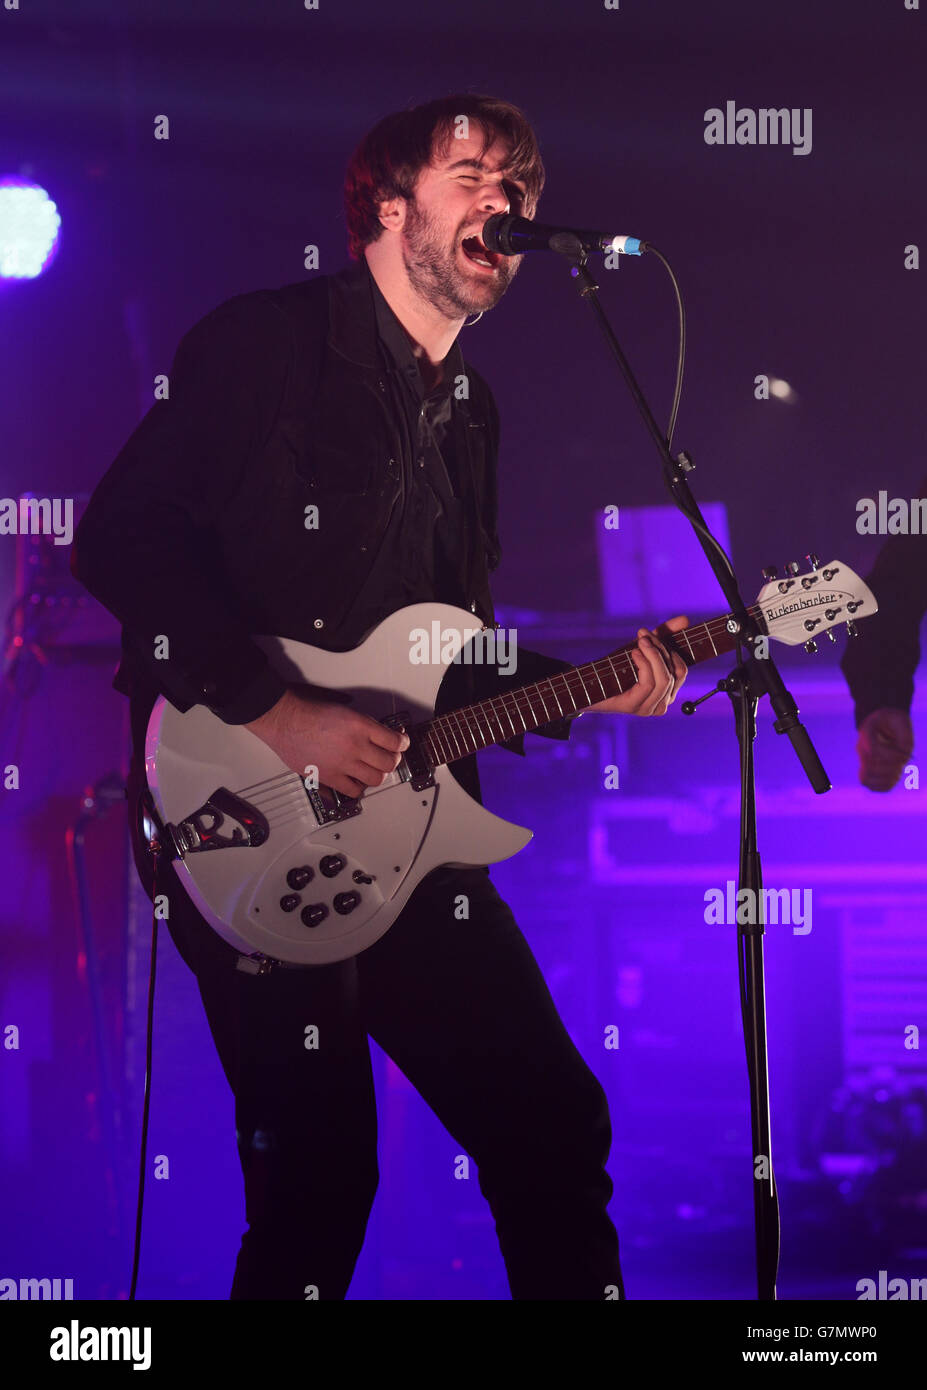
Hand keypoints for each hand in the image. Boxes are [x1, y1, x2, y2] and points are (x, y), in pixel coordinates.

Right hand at [243, 687, 409, 797]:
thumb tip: (378, 734)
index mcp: (360, 726)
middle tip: (389, 757)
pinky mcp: (329, 777)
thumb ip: (363, 724)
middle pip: (389, 762)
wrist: (284, 720)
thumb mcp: (343, 709)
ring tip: (373, 770)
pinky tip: (356, 781)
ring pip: (375, 779)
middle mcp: (354, 746)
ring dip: (378, 775)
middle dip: (392, 760)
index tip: (402, 744)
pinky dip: (358, 788)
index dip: (403, 743)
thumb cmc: (307, 712)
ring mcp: (342, 764)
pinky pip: (353, 790)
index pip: (395, 741)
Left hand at [585, 615, 689, 716]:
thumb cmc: (617, 667)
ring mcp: (650, 707)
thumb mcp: (643, 648)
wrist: (589, 684)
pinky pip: (649, 683)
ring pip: (664, 678)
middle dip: (660, 648)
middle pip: (674, 672)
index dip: (672, 649)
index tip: (655, 632)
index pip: (681, 669)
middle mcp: (663, 702)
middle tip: (643, 634)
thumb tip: (685, 620)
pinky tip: (634, 654)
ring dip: (653, 655)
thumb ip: (664, 635)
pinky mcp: (636, 707)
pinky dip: (644, 665)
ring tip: (639, 642)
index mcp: (668, 691)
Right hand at [856, 707, 913, 791]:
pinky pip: (870, 785)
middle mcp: (861, 749)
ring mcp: (863, 760)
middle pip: (868, 769)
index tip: (906, 754)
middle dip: (889, 769)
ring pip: (865, 780)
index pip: (875, 751)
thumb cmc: (893, 720)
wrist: (881, 721)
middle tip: (900, 764)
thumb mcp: (901, 721)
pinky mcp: (868, 769)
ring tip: (897, 772)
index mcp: (866, 733)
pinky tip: (894, 777)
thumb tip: (904, 758)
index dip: (893, 756)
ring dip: (886, 779)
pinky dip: (883, 785)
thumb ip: (905, 738)